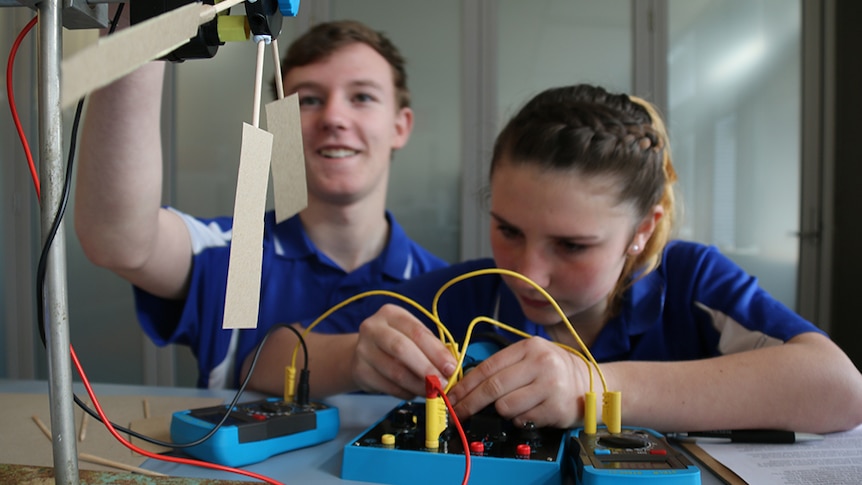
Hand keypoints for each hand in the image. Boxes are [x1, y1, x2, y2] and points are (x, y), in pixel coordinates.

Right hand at [351, 304, 457, 398]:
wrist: (362, 352)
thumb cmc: (395, 341)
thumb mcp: (411, 335)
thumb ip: (430, 346)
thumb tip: (451, 366)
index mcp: (390, 313)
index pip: (417, 332)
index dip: (436, 351)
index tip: (451, 367)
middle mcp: (373, 328)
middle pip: (402, 349)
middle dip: (426, 368)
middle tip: (443, 384)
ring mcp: (363, 350)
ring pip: (396, 372)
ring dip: (418, 385)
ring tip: (432, 392)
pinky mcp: (360, 371)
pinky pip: (388, 386)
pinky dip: (406, 392)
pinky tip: (415, 392)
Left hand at [448, 337, 589, 427]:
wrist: (590, 385)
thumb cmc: (554, 371)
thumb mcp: (531, 357)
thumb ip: (504, 366)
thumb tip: (467, 385)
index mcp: (530, 347)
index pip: (488, 367)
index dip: (465, 385)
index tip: (452, 397)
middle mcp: (541, 364)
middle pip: (493, 387)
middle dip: (470, 403)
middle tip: (458, 413)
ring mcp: (551, 386)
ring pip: (506, 407)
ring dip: (502, 411)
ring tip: (514, 405)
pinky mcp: (556, 409)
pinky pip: (522, 420)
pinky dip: (519, 420)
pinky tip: (530, 411)